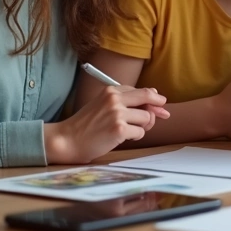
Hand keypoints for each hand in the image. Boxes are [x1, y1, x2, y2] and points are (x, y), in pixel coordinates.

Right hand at [44, 86, 168, 163]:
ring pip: (147, 118)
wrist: (67, 140)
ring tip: (128, 131)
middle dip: (158, 108)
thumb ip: (126, 100)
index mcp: (111, 91)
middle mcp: (114, 99)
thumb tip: (155, 96)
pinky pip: (140, 132)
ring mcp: (117, 114)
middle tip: (163, 115)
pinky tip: (122, 137)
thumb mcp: (103, 105)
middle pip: (148, 98)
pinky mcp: (119, 129)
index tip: (161, 104)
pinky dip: (135, 136)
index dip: (154, 98)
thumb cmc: (86, 125)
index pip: (141, 90)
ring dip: (142, 127)